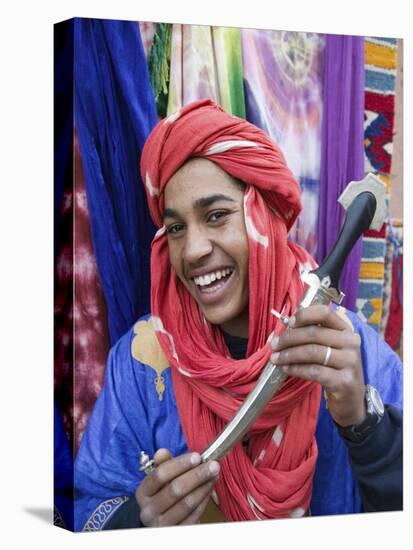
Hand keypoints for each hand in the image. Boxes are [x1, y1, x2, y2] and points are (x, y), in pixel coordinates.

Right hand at [135, 448, 219, 526]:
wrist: (158, 521)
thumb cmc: (161, 494)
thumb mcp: (159, 479)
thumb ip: (162, 464)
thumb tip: (162, 452)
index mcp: (143, 492)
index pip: (160, 475)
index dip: (180, 464)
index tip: (197, 456)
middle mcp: (149, 510)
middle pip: (175, 490)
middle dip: (197, 475)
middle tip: (213, 465)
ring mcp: (161, 524)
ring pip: (186, 504)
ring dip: (204, 488)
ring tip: (214, 476)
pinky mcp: (175, 533)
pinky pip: (193, 516)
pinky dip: (204, 501)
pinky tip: (210, 490)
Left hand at [270, 305, 365, 426]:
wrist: (351, 399)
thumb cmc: (334, 370)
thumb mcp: (327, 349)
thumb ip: (309, 337)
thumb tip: (277, 334)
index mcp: (346, 330)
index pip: (325, 313)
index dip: (304, 315)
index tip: (289, 323)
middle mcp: (351, 343)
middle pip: (314, 333)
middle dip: (289, 338)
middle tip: (274, 345)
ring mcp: (350, 362)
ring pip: (312, 352)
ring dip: (289, 354)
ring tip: (275, 358)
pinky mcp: (344, 381)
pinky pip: (313, 371)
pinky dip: (296, 369)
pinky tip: (286, 369)